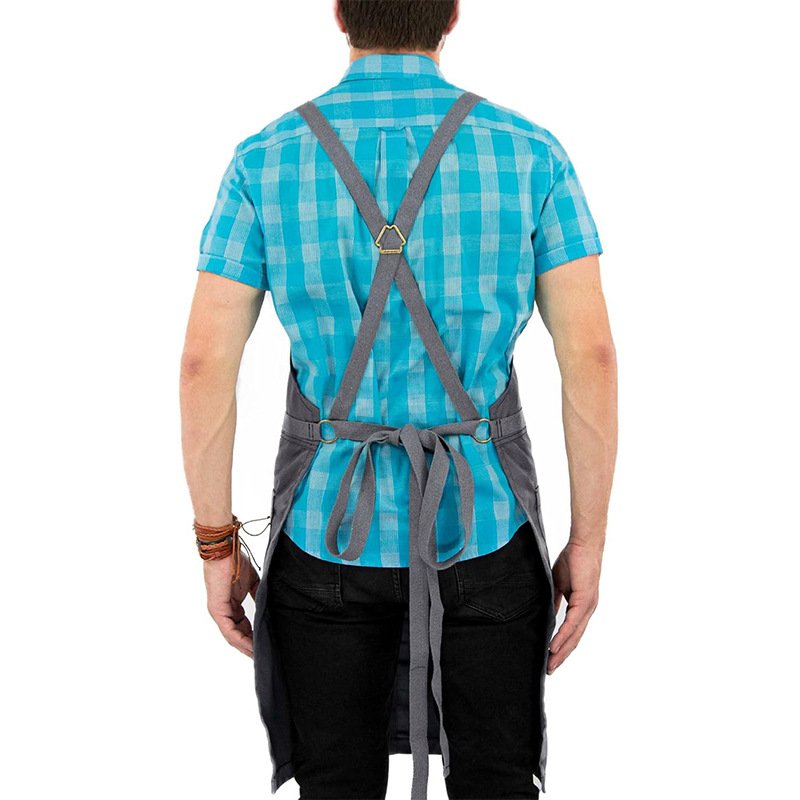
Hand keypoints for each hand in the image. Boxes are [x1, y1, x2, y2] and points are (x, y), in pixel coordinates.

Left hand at [204, 550, 260, 657]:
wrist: (225, 551)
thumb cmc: (235, 561)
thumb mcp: (253, 581)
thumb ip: (259, 594)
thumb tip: (270, 603)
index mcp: (231, 605)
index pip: (242, 626)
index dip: (252, 636)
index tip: (263, 643)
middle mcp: (223, 611)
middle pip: (237, 635)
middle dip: (249, 646)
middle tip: (261, 655)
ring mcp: (219, 612)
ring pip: (232, 636)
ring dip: (245, 647)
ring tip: (257, 655)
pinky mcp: (218, 610)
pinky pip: (229, 630)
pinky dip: (240, 639)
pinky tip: (250, 646)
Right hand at [547, 539, 601, 673]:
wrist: (583, 545)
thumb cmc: (572, 560)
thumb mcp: (559, 584)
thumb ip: (555, 600)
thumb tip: (547, 613)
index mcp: (581, 606)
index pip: (572, 632)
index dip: (562, 647)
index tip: (550, 658)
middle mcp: (587, 610)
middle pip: (574, 639)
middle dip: (561, 656)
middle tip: (549, 670)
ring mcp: (588, 607)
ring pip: (574, 636)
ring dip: (561, 651)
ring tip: (550, 664)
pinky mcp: (585, 601)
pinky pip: (572, 623)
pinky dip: (563, 636)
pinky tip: (554, 646)